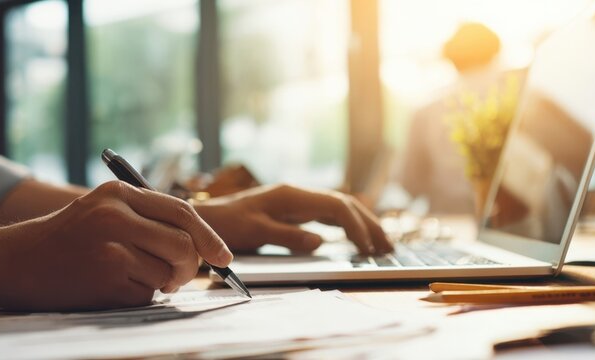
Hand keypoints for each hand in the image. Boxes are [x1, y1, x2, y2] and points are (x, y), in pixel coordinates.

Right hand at [0, 181, 231, 310]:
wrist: (12, 262)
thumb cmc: (66, 239)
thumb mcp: (103, 210)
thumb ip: (148, 218)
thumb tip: (202, 243)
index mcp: (118, 194)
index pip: (182, 212)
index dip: (210, 236)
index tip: (224, 256)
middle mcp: (116, 216)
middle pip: (183, 245)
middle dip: (191, 266)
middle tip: (180, 276)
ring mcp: (110, 248)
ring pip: (168, 272)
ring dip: (161, 283)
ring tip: (132, 276)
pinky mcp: (105, 280)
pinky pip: (146, 294)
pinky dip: (138, 296)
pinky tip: (111, 286)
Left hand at [195, 185, 392, 254]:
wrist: (206, 217)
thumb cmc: (227, 224)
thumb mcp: (255, 232)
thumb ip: (287, 237)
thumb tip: (320, 242)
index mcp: (291, 196)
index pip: (336, 206)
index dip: (355, 226)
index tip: (366, 247)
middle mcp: (298, 194)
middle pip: (344, 204)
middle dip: (368, 224)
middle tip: (388, 247)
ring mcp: (297, 200)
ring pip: (339, 207)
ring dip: (361, 223)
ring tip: (380, 243)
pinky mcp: (293, 209)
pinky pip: (328, 214)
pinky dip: (346, 225)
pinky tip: (356, 237)